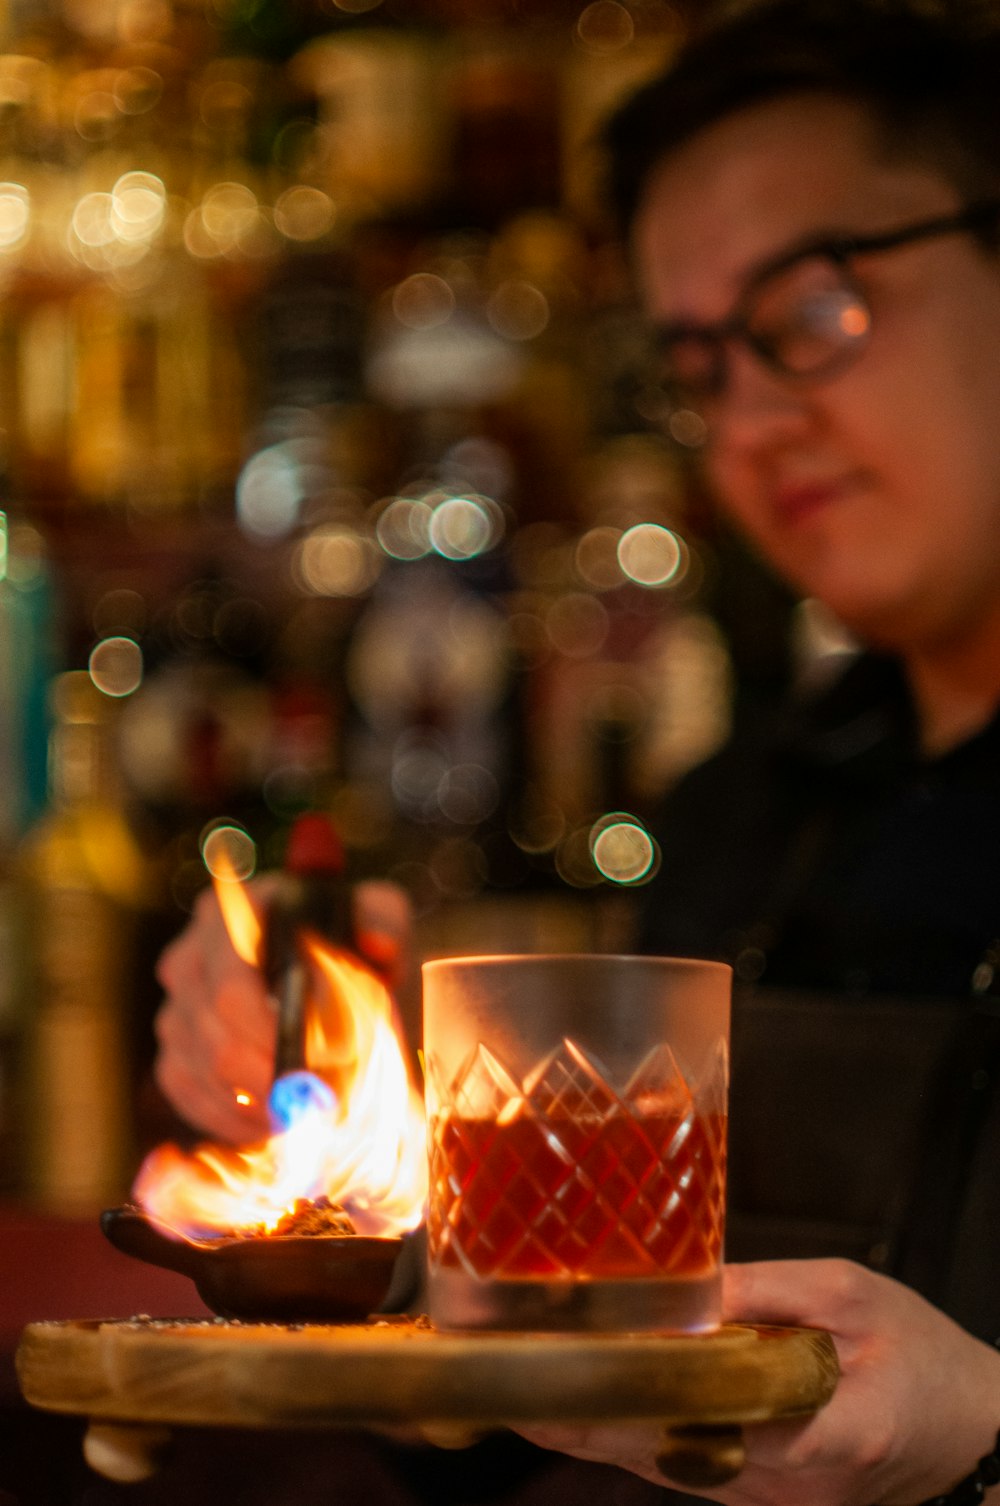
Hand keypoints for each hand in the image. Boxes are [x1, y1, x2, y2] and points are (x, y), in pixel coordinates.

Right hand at [153, 877, 412, 1142]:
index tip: (331, 1059)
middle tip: (331, 1097)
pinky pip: (195, 1102)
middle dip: (280, 1079)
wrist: (333, 981)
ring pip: (209, 1078)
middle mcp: (188, 959)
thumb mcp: (377, 920)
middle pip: (219, 1044)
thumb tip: (376, 945)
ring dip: (267, 1102)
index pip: (231, 991)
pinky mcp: (174, 1059)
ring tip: (318, 1104)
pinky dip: (242, 1120)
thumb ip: (383, 921)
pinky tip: (283, 1116)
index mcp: (230, 914)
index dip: (278, 1036)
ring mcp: (174, 1012)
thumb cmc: (352, 945)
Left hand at [514, 1259, 999, 1505]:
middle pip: (668, 1457)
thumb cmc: (923, 1357)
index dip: (623, 1411)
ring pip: (672, 1470)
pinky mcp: (769, 1497)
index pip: (701, 1426)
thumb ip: (772, 1293)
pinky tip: (588, 1418)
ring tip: (523, 1401)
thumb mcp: (854, 1295)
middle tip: (506, 1395)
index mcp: (820, 1430)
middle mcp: (786, 1483)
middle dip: (583, 1427)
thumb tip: (689, 1288)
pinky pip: (692, 1470)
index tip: (557, 1386)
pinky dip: (638, 1442)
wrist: (977, 1436)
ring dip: (599, 1436)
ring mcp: (774, 1500)